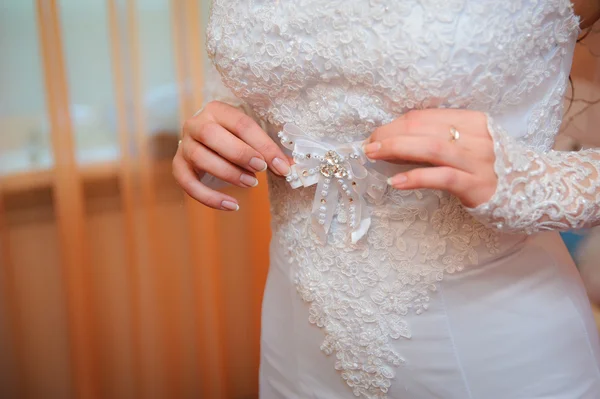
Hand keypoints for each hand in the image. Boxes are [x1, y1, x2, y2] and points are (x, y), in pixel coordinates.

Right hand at [172, 101, 291, 210]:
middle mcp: (196, 124)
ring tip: (250, 183)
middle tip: (261, 169)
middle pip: (212, 135)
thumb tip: (290, 168)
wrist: (206, 142)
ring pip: (200, 158)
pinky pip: (188, 184)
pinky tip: (232, 205)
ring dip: (228, 173)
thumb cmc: (234, 138)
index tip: (282, 165)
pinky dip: (210, 197)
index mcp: (217, 110)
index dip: (263, 145)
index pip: (241, 124)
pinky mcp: (179, 166)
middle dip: (240, 154)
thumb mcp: (251, 138)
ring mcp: (185, 145)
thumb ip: (269, 151)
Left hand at [363, 109, 496, 207]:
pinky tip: (396, 181)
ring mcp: (477, 160)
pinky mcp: (477, 185)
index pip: (424, 116)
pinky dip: (415, 177)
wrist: (536, 190)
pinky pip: (441, 177)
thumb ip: (438, 141)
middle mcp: (475, 136)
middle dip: (390, 134)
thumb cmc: (492, 168)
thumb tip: (395, 144)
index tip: (376, 136)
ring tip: (373, 155)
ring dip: (396, 148)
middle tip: (368, 145)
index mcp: (471, 120)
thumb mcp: (468, 145)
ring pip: (430, 147)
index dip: (395, 124)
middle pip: (423, 127)